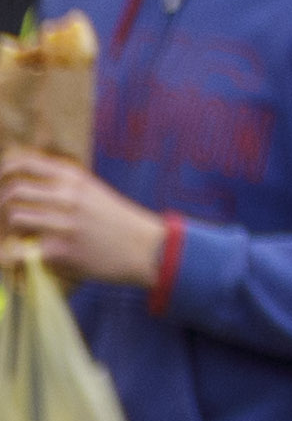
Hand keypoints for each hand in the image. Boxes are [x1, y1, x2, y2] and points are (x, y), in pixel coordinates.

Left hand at [0, 154, 162, 291]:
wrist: (148, 250)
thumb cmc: (118, 223)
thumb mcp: (93, 192)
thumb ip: (61, 185)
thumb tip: (22, 184)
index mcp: (74, 177)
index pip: (22, 162)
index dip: (4, 171)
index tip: (3, 182)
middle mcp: (67, 195)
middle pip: (13, 190)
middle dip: (4, 206)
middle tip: (10, 220)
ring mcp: (64, 222)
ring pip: (14, 217)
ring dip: (10, 230)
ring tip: (22, 238)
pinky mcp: (61, 250)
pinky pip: (19, 250)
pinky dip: (12, 255)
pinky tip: (22, 257)